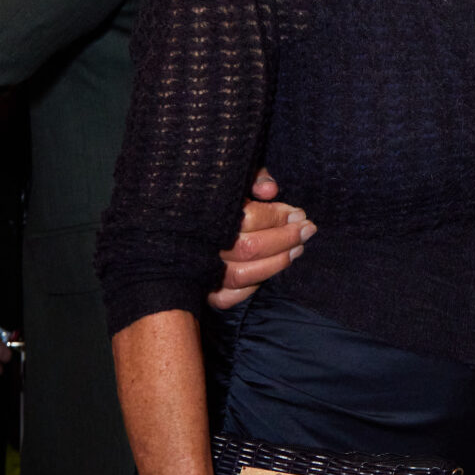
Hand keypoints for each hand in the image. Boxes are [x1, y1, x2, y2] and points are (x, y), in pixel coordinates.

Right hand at [208, 169, 315, 309]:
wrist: (168, 221)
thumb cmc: (209, 195)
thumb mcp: (231, 177)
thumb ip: (252, 178)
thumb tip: (271, 190)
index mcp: (207, 211)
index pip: (251, 217)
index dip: (279, 216)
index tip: (299, 214)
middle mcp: (202, 243)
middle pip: (250, 248)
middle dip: (285, 239)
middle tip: (307, 230)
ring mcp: (198, 269)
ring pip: (242, 275)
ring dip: (277, 263)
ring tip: (298, 249)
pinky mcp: (198, 289)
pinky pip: (228, 297)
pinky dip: (251, 287)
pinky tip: (268, 271)